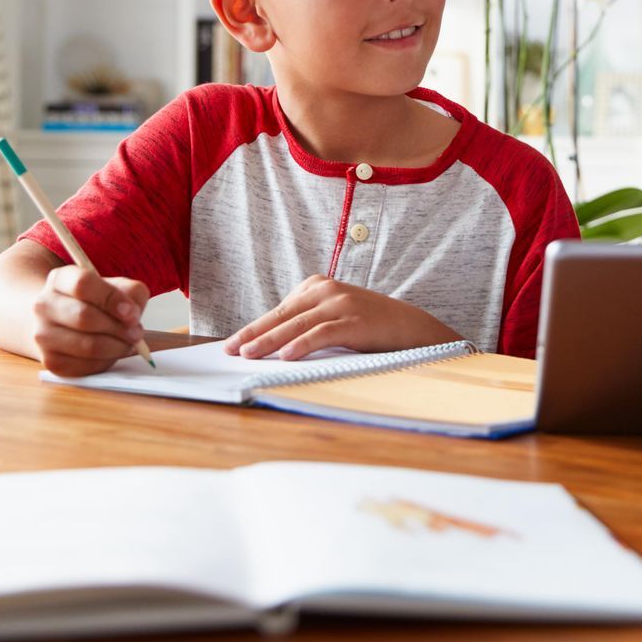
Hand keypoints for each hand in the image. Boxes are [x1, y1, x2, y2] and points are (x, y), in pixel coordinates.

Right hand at [32, 264, 148, 377]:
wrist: (62, 322)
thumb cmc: (93, 303)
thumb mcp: (114, 287)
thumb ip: (130, 293)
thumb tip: (133, 314)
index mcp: (59, 279)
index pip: (83, 284)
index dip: (112, 298)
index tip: (132, 312)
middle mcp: (44, 305)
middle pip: (84, 317)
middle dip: (118, 327)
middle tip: (137, 332)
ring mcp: (43, 335)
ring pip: (87, 346)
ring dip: (117, 346)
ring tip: (129, 343)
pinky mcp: (51, 361)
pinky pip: (86, 366)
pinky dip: (107, 361)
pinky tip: (112, 352)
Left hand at [225, 275, 461, 360]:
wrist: (411, 328)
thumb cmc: (368, 326)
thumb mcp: (334, 316)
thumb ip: (307, 322)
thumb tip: (271, 345)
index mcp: (317, 285)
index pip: (279, 310)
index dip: (254, 327)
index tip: (233, 343)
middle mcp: (326, 290)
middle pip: (282, 315)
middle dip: (253, 333)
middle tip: (231, 349)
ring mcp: (340, 304)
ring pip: (296, 324)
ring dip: (269, 340)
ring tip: (249, 354)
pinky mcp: (353, 320)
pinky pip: (321, 333)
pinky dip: (302, 345)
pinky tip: (286, 356)